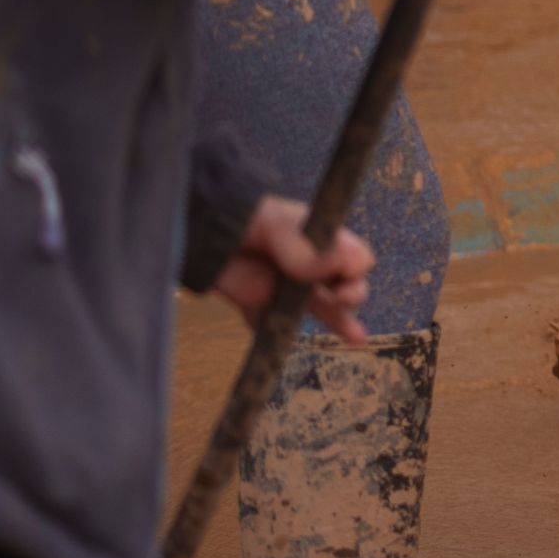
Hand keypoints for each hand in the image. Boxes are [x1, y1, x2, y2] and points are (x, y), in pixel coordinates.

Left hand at [212, 196, 371, 344]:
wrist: (201, 227)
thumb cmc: (246, 216)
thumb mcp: (278, 224)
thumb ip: (303, 246)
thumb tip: (333, 268)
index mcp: (322, 241)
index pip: (357, 259)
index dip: (356, 270)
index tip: (344, 277)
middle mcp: (310, 266)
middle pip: (347, 286)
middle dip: (351, 294)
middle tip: (341, 298)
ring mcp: (287, 288)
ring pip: (321, 310)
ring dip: (338, 322)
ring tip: (356, 337)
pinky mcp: (260, 305)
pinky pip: (275, 326)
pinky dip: (280, 335)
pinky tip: (287, 341)